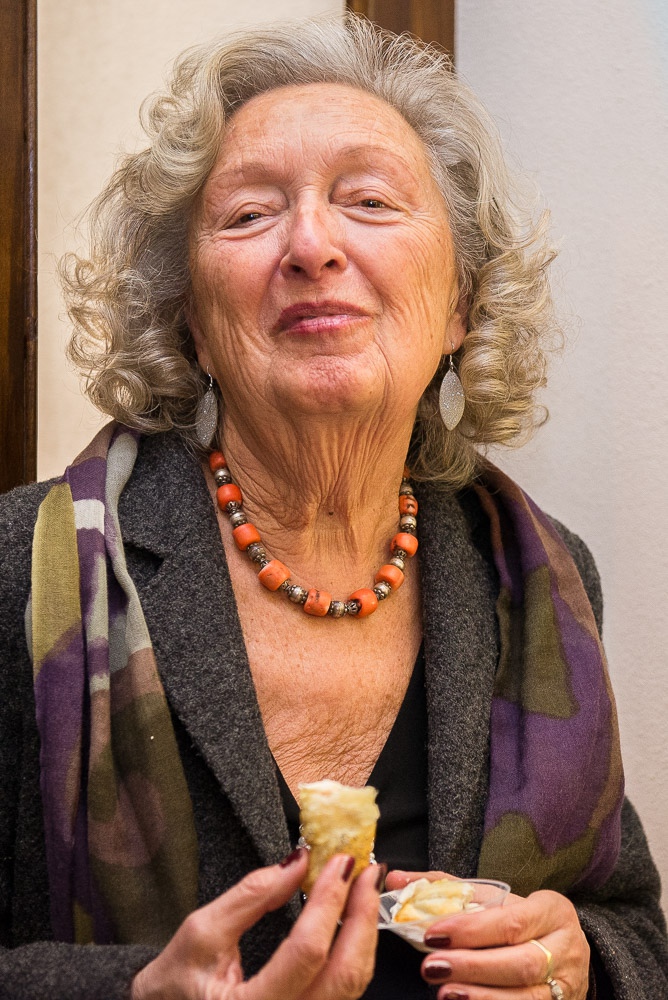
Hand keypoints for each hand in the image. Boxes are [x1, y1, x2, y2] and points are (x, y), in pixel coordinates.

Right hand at [131, 849, 383, 999]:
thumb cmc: (176, 982)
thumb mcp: (202, 931)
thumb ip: (251, 896)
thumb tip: (298, 862)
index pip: (307, 953)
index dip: (329, 901)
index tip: (340, 862)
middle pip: (345, 975)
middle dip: (362, 916)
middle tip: (366, 871)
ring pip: (353, 985)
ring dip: (364, 931)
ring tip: (363, 888)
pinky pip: (344, 990)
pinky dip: (354, 950)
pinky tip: (351, 920)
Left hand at [386, 870, 588, 999]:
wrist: (566, 953)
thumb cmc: (522, 921)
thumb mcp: (495, 899)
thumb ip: (446, 888)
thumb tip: (396, 879)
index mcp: (552, 910)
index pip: (511, 921)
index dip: (472, 929)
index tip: (433, 932)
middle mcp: (566, 948)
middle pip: (521, 962)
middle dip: (474, 967)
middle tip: (432, 967)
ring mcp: (566, 986)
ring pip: (527, 997)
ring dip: (483, 997)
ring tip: (445, 994)